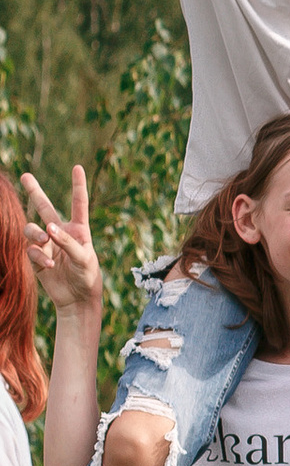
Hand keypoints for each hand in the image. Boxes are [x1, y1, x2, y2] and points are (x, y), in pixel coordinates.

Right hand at [19, 169, 101, 316]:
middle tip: (25, 175)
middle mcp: (61, 233)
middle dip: (34, 191)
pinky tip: (49, 264)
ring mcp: (47, 244)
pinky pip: (31, 250)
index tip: (77, 167)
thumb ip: (68, 242)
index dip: (78, 185)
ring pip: (32, 229)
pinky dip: (38, 255)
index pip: (79, 204)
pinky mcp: (37, 257)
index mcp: (79, 230)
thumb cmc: (87, 277)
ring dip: (35, 234)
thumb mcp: (84, 259)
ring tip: (44, 240)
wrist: (77, 299)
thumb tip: (48, 227)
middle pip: (44, 208)